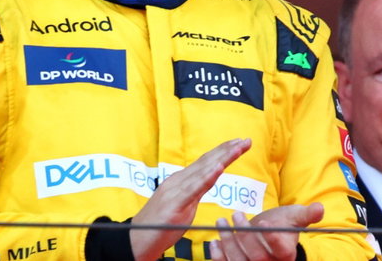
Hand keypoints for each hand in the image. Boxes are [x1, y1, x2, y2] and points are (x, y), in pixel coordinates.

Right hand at [130, 138, 249, 260]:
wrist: (134, 241)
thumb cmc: (159, 225)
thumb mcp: (184, 205)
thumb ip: (196, 191)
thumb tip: (210, 179)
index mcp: (181, 181)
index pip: (206, 162)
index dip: (223, 151)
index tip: (240, 142)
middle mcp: (178, 181)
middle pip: (207, 162)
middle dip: (228, 150)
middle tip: (247, 140)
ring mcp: (175, 191)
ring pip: (204, 171)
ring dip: (223, 158)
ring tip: (239, 147)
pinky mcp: (174, 204)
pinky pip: (194, 188)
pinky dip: (208, 177)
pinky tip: (219, 167)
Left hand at [211, 203, 323, 260]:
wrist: (269, 235)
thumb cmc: (284, 225)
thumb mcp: (296, 217)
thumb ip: (307, 214)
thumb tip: (320, 209)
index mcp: (287, 255)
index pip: (281, 251)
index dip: (271, 239)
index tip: (262, 223)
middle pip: (257, 257)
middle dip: (244, 235)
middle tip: (236, 214)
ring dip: (228, 242)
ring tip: (221, 223)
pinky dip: (218, 256)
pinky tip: (215, 241)